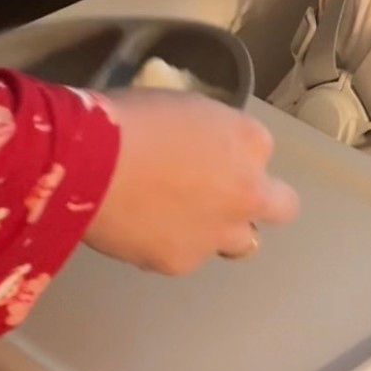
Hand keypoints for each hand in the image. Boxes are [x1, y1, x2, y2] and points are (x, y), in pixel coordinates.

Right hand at [85, 90, 297, 274]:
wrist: (88, 163)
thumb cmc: (128, 118)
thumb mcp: (183, 107)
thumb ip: (206, 135)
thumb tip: (198, 150)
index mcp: (248, 140)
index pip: (260, 150)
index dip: (234, 153)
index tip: (208, 151)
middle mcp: (248, 191)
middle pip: (282, 207)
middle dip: (259, 203)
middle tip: (224, 197)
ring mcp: (218, 233)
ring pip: (242, 243)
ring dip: (221, 232)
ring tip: (180, 220)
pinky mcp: (183, 262)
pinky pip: (186, 256)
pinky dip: (170, 246)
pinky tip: (141, 230)